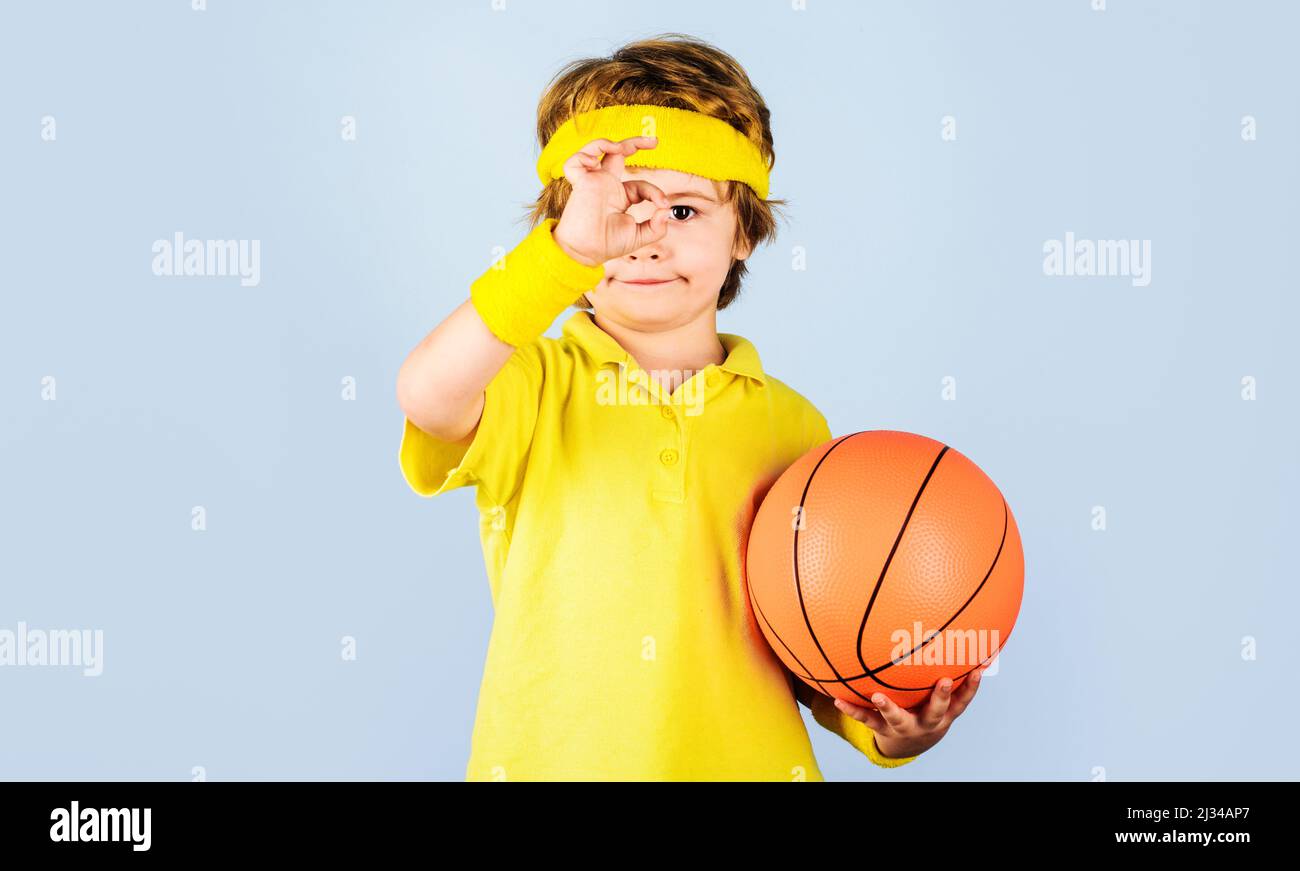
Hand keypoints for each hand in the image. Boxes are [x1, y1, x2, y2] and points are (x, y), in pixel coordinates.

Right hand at [551, 136, 670, 267]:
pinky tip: (595, 162)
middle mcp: (606, 185)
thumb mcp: (639, 237)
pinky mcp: (579, 183)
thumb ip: (657, 226)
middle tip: (654, 141)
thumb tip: (666, 210)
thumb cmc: (608, 246)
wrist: (587, 253)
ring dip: (608, 143)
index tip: (663, 204)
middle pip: (617, 154)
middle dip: (635, 143)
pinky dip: (584, 156)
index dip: (654, 192)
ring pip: (596, 150)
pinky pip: (575, 162)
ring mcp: (592, 182)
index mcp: (619, 197)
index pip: (640, 185)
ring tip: (621, 147)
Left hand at [833, 664, 987, 758]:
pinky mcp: (881, 728)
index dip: (972, 687)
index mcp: (944, 714)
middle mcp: (926, 722)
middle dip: (941, 697)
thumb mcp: (943, 698)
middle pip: (936, 711)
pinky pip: (866, 718)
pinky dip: (852, 709)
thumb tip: (969, 636)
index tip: (979, 669)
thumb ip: (952, 670)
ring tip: (877, 695)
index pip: (963, 701)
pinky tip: (837, 699)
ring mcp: (903, 727)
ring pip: (897, 719)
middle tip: (943, 680)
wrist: (909, 743)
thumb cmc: (928, 707)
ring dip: (889, 707)